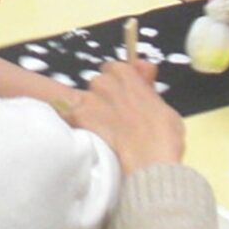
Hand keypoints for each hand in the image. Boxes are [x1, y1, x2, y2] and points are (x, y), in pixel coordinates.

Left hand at [73, 57, 184, 172]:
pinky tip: (78, 137)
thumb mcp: (162, 105)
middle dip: (102, 98)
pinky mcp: (76, 121)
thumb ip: (147, 85)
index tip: (122, 97)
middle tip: (114, 119)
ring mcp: (87, 101)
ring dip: (87, 112)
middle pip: (97, 84)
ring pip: (81, 100)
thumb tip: (143, 66)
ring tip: (101, 134)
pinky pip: (66, 116)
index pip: (114, 69)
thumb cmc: (163, 137)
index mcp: (126, 75)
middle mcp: (104, 83)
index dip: (118, 83)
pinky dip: (70, 124)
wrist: (149, 163)